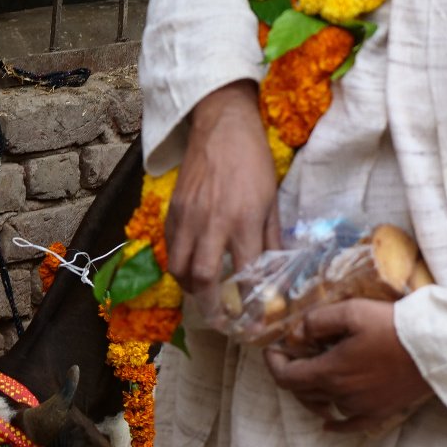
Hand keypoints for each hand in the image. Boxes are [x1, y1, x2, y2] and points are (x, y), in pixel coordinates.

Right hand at [164, 80, 279, 316]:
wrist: (221, 127)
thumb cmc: (254, 161)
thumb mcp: (272, 199)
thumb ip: (271, 237)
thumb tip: (276, 270)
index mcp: (244, 220)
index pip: (245, 274)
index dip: (249, 302)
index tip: (254, 319)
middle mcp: (212, 223)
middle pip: (202, 279)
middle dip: (210, 306)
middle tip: (221, 318)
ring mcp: (188, 217)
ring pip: (178, 267)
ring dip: (190, 288)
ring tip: (203, 294)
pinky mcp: (172, 210)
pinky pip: (170, 247)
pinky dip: (179, 264)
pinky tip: (191, 266)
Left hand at [264, 299, 433, 432]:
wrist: (436, 349)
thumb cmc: (393, 326)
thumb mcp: (351, 312)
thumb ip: (318, 322)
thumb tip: (297, 332)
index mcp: (330, 372)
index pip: (287, 377)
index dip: (274, 364)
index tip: (272, 350)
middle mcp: (342, 396)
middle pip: (303, 392)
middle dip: (291, 373)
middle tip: (293, 354)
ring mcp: (361, 408)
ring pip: (324, 406)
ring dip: (311, 392)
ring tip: (310, 376)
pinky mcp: (380, 413)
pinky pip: (350, 424)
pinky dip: (335, 422)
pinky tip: (328, 421)